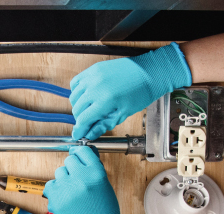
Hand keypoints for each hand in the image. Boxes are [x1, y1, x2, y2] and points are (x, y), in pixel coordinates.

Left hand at [44, 146, 125, 213]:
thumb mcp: (105, 187)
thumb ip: (94, 171)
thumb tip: (83, 157)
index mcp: (96, 174)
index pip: (83, 151)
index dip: (80, 153)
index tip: (78, 155)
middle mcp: (80, 178)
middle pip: (69, 160)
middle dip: (72, 168)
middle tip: (77, 179)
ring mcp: (66, 189)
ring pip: (59, 172)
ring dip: (64, 179)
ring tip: (73, 192)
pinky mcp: (55, 199)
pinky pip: (50, 185)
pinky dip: (56, 190)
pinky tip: (65, 198)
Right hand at [69, 43, 192, 140]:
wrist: (149, 72)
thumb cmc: (141, 92)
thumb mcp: (124, 113)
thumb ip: (104, 124)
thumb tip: (90, 134)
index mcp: (106, 100)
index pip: (84, 119)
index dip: (80, 129)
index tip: (78, 135)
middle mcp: (96, 87)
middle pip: (77, 108)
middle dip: (81, 119)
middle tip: (87, 123)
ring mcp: (93, 76)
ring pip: (74, 96)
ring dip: (78, 105)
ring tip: (88, 110)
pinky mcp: (94, 68)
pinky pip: (76, 82)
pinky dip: (77, 91)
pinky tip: (85, 96)